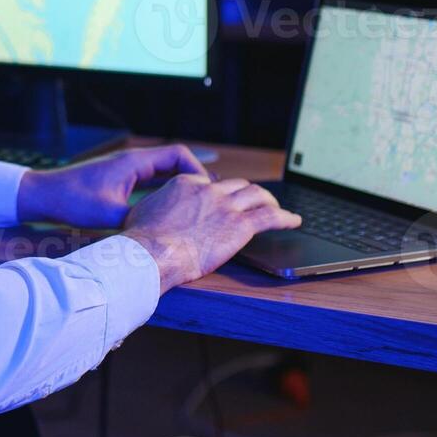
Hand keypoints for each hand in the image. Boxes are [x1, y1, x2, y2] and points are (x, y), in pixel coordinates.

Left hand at [16, 144, 211, 229]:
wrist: (44, 195)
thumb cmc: (73, 201)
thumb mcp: (109, 216)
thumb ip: (139, 222)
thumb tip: (164, 237)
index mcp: (134, 161)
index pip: (178, 154)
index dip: (197, 170)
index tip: (207, 191)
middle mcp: (132, 160)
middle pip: (174, 161)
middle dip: (192, 179)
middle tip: (208, 200)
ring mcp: (125, 168)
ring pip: (162, 171)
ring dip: (178, 184)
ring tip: (195, 205)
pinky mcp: (119, 179)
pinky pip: (149, 180)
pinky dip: (162, 190)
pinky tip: (169, 208)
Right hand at [121, 177, 300, 293]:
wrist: (151, 253)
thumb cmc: (142, 239)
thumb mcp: (145, 210)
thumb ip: (159, 205)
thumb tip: (157, 211)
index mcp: (187, 184)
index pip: (211, 183)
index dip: (221, 193)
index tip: (224, 201)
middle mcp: (209, 190)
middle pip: (238, 186)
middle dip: (248, 193)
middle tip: (253, 203)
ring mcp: (226, 206)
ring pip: (258, 195)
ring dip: (270, 200)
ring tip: (277, 207)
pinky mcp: (240, 226)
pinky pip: (271, 216)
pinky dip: (286, 217)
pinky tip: (294, 221)